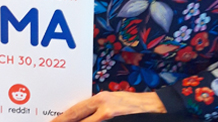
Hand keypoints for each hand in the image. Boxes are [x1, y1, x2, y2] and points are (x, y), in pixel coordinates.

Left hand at [50, 92, 165, 121]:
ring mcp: (108, 112)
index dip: (63, 117)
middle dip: (64, 121)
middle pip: (76, 114)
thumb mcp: (114, 104)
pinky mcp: (112, 116)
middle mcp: (102, 103)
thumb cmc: (133, 106)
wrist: (154, 106)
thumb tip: (83, 115)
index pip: (76, 109)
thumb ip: (98, 109)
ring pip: (85, 121)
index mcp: (100, 98)